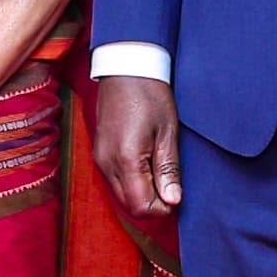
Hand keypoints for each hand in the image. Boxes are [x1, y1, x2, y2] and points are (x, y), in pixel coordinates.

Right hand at [94, 76, 183, 221]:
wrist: (125, 69)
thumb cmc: (150, 96)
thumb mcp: (168, 133)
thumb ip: (168, 170)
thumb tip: (173, 200)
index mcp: (126, 160)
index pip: (141, 206)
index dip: (163, 207)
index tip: (177, 193)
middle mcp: (107, 163)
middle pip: (129, 205)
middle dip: (152, 202)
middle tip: (171, 183)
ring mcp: (100, 158)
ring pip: (120, 194)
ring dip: (141, 192)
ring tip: (160, 170)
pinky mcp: (99, 152)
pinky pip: (114, 180)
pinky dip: (132, 181)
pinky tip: (147, 163)